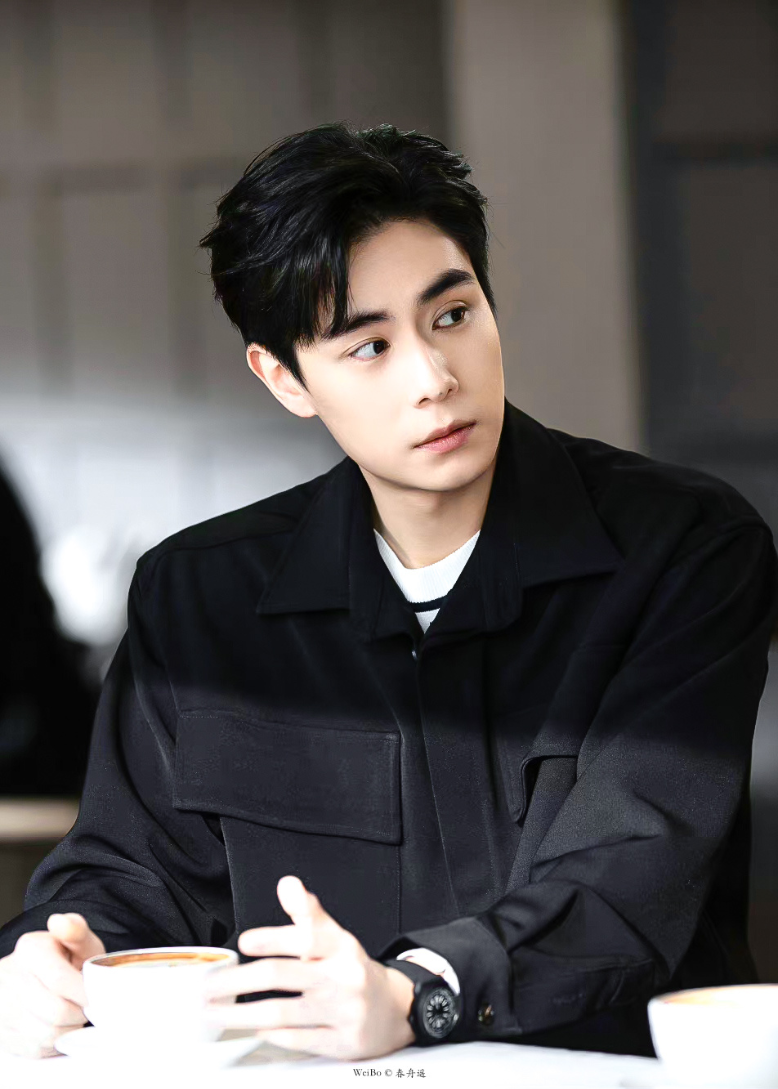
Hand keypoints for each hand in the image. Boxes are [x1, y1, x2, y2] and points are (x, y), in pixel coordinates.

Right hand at [0, 913, 104, 1057]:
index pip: (59, 979)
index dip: (84, 992)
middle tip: (86, 1005)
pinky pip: (39, 1048)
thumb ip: (77, 931)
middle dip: (80, 1011)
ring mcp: (3, 1010)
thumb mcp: (75, 942)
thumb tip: (60, 922)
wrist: (33, 978)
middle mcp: (9, 979)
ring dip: (69, 1027)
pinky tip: (57, 1024)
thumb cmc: (63, 960)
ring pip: (49, 1033)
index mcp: (29, 951)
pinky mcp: (5, 1036)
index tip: (97, 996)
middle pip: (57, 1010)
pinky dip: (55, 1041)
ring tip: (72, 1012)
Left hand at [204, 875, 415, 1059]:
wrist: (395, 1009)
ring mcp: (343, 1012)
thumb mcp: (335, 936)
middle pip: (282, 975)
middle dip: (238, 981)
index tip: (244, 941)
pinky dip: (270, 1034)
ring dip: (241, 1013)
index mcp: (340, 946)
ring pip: (282, 1012)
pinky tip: (253, 1029)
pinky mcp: (342, 1043)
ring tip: (215, 1012)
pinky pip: (297, 1039)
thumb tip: (287, 883)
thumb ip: (308, 912)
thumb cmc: (352, 969)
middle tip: (210, 987)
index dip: (273, 937)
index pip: (305, 936)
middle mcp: (343, 977)